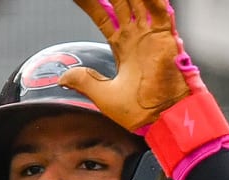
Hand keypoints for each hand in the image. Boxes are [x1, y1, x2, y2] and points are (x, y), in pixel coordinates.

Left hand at [61, 0, 228, 179]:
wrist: (162, 119)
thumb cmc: (139, 112)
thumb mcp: (103, 95)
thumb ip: (84, 81)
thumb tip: (63, 78)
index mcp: (123, 45)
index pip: (103, 15)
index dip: (91, 3)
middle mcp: (137, 35)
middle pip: (120, 1)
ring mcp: (151, 34)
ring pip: (137, 0)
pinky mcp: (165, 37)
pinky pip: (159, 10)